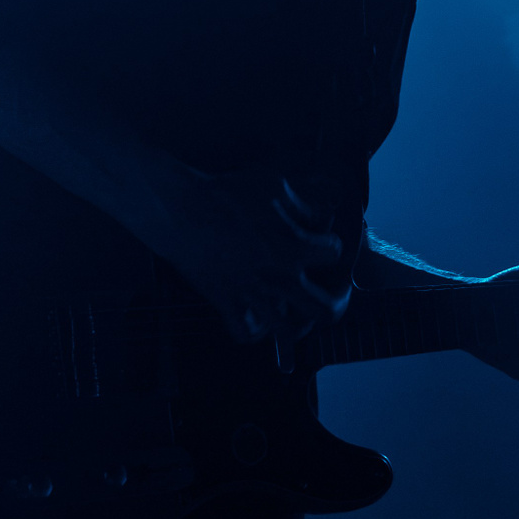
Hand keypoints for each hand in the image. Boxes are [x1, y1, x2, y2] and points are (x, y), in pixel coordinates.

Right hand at [153, 172, 350, 348]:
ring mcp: (252, 294)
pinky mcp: (225, 302)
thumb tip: (320, 215)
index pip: (336, 253)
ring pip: (286, 331)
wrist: (182, 209)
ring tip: (295, 315)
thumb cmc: (228, 192)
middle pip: (325, 310)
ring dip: (294, 324)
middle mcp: (280, 276)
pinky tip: (256, 319)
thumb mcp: (274, 185)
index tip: (320, 239)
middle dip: (332, 303)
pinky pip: (244, 333)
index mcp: (295, 246)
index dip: (330, 244)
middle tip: (328, 294)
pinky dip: (252, 331)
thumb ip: (303, 204)